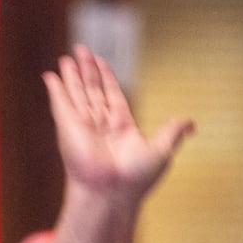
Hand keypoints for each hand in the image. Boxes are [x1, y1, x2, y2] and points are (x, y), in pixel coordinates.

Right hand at [44, 46, 193, 207]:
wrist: (112, 193)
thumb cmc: (136, 179)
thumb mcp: (162, 150)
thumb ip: (173, 132)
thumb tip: (191, 124)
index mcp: (122, 128)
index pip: (113, 96)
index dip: (107, 78)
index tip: (102, 62)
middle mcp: (101, 125)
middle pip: (93, 90)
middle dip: (88, 70)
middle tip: (82, 49)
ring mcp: (83, 125)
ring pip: (77, 93)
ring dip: (72, 75)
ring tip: (68, 57)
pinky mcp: (68, 126)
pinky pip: (61, 102)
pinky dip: (56, 89)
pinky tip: (50, 76)